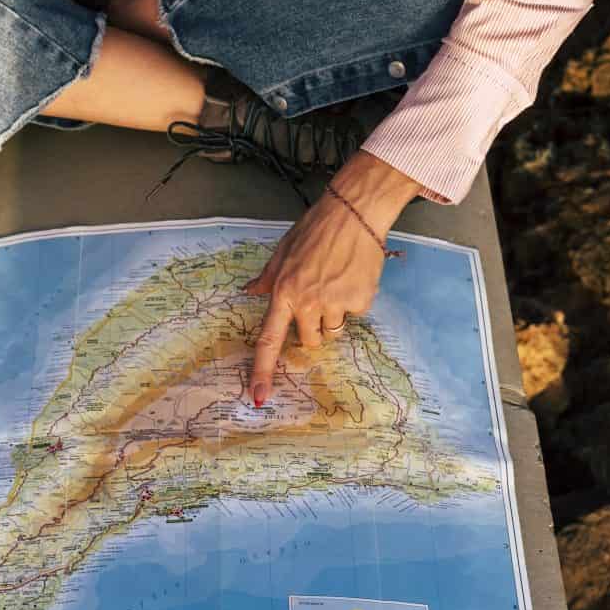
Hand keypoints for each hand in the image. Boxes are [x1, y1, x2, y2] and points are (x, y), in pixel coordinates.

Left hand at [243, 151, 422, 406]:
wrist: (354, 213)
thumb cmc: (315, 229)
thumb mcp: (283, 251)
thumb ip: (268, 277)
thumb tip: (249, 291)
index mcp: (284, 292)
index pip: (269, 340)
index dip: (263, 370)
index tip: (260, 396)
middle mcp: (308, 303)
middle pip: (309, 340)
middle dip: (314, 326)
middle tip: (320, 295)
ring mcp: (335, 303)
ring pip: (333, 330)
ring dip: (334, 314)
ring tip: (338, 281)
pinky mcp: (360, 300)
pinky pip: (355, 314)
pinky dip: (355, 300)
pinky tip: (354, 276)